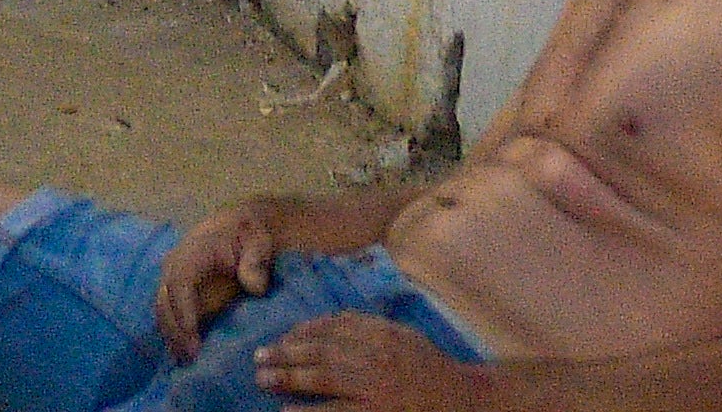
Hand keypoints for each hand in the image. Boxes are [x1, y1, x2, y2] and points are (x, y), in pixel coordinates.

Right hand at [156, 205, 283, 358]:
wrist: (241, 228)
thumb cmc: (250, 235)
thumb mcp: (259, 242)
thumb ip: (256, 262)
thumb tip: (254, 287)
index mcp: (193, 251)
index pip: (180, 282)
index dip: (184, 311)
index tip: (193, 337)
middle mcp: (175, 264)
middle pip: (164, 300)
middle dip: (175, 330)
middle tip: (192, 357)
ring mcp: (172, 278)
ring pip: (162, 310)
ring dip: (171, 336)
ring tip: (186, 362)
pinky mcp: (177, 291)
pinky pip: (168, 314)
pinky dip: (172, 334)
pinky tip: (181, 355)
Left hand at [252, 312, 477, 403]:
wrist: (463, 401)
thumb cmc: (431, 370)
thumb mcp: (403, 336)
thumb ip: (369, 327)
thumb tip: (331, 321)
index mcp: (381, 333)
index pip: (332, 328)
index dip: (301, 333)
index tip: (282, 338)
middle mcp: (375, 356)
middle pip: (319, 351)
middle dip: (285, 354)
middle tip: (258, 358)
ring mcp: (374, 387)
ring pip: (321, 378)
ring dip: (287, 377)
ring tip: (263, 379)